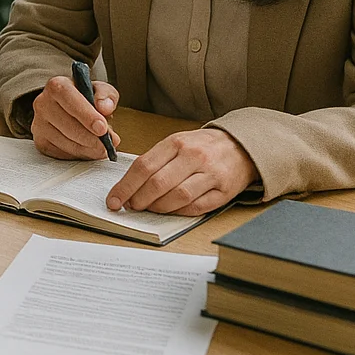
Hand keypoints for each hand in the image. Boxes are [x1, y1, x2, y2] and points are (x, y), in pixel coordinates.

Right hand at [30, 75, 121, 159]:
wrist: (69, 109)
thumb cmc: (85, 99)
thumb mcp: (100, 91)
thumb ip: (106, 96)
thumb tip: (105, 107)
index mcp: (56, 86)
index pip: (68, 98)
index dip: (86, 114)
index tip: (102, 128)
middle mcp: (43, 104)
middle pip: (68, 125)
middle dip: (91, 138)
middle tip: (107, 144)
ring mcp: (39, 124)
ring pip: (66, 143)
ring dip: (88, 149)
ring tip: (101, 147)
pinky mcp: (40, 142)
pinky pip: (62, 155)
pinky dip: (79, 154)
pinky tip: (87, 148)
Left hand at [107, 129, 257, 214]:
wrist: (241, 146)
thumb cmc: (201, 147)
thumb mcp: (176, 143)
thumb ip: (154, 161)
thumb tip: (129, 185)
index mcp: (176, 143)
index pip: (143, 167)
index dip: (125, 186)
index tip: (114, 200)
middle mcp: (194, 157)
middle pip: (158, 184)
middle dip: (139, 199)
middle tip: (131, 206)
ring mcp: (211, 174)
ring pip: (177, 197)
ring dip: (158, 208)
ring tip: (149, 208)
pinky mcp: (224, 191)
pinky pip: (196, 207)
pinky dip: (179, 212)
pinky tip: (170, 210)